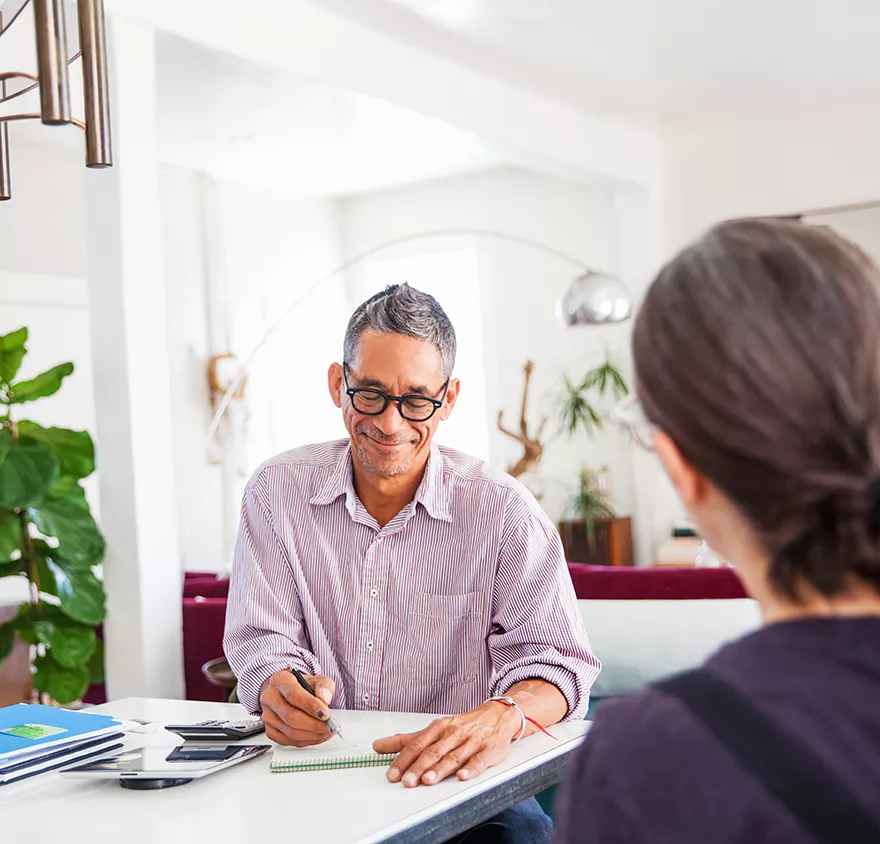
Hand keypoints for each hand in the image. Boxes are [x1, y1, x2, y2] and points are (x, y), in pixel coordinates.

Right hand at [259, 670, 335, 746]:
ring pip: (290, 732)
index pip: (293, 695)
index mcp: (280, 680)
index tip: (326, 714)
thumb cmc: (303, 685)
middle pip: (291, 716)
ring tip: (326, 732)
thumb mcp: (317, 680)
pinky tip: (316, 736)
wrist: (290, 692)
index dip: (311, 706)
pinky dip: (306, 741)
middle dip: (314, 724)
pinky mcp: (270, 731)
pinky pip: (288, 741)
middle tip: (329, 726)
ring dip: (312, 735)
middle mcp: (270, 698)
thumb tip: (324, 699)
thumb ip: (324, 686)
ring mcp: (268, 716)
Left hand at [373, 702, 521, 786]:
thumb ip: (406, 740)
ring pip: (453, 756)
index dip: (403, 760)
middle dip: (419, 766)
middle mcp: (453, 734)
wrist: (497, 715)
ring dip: (440, 769)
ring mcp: (471, 742)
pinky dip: (471, 768)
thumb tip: (378, 746)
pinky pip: (479, 760)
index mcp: (439, 728)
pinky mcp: (488, 750)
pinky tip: (462, 775)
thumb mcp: (434, 729)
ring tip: (428, 780)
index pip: (417, 744)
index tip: (392, 774)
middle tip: (407, 781)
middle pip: (433, 751)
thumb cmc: (463, 725)